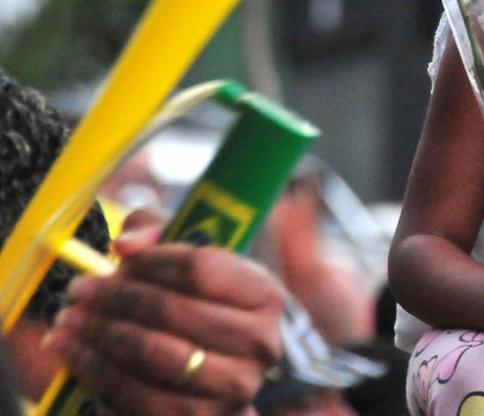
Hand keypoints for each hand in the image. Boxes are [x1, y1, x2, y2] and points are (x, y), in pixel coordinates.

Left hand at [43, 216, 285, 414]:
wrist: (220, 378)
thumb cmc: (202, 309)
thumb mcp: (196, 266)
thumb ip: (161, 236)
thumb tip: (125, 245)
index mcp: (266, 295)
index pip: (201, 268)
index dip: (152, 259)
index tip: (116, 256)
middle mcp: (259, 342)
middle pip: (175, 311)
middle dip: (118, 297)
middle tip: (79, 289)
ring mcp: (234, 386)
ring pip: (155, 354)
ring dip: (102, 334)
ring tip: (69, 319)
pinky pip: (138, 395)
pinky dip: (98, 370)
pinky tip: (73, 352)